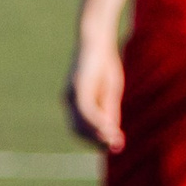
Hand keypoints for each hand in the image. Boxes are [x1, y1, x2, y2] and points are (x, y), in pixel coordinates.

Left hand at [64, 30, 125, 152]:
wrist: (97, 38)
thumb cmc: (104, 62)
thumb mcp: (110, 92)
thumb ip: (109, 112)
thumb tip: (113, 135)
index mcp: (76, 103)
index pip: (82, 129)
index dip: (97, 140)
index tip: (115, 147)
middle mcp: (69, 101)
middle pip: (78, 130)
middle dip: (96, 141)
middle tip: (115, 147)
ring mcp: (72, 94)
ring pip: (81, 123)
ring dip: (97, 134)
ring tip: (114, 141)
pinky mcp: (78, 86)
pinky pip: (85, 110)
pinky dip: (97, 121)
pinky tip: (109, 127)